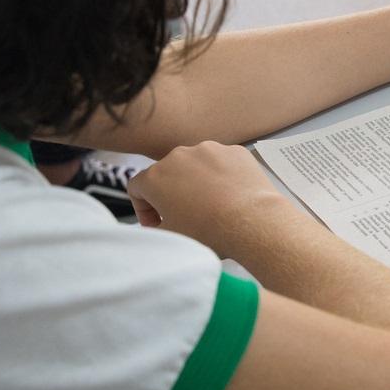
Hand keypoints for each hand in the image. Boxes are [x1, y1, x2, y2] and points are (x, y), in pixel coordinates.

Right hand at [128, 142, 304, 260]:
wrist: (252, 223)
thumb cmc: (208, 233)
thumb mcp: (170, 239)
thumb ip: (153, 230)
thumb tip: (156, 226)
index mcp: (156, 177)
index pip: (137, 187)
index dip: (143, 209)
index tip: (157, 223)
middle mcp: (178, 156)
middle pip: (167, 174)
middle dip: (171, 194)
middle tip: (185, 217)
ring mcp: (209, 149)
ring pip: (195, 165)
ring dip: (197, 183)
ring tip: (212, 207)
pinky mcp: (234, 151)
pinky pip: (221, 162)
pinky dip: (222, 176)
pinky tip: (231, 197)